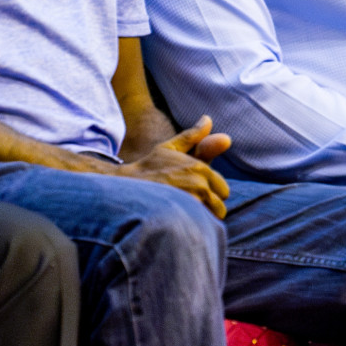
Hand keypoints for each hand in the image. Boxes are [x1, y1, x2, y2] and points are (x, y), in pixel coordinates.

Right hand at [116, 115, 232, 217]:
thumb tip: (208, 118)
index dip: (212, 194)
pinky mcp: (181, 217)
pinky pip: (199, 226)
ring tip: (182, 214)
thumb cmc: (148, 168)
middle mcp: (199, 184)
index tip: (195, 194)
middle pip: (220, 206)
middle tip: (187, 204)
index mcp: (200, 168)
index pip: (223, 190)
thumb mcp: (170, 149)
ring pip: (211, 217)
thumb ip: (193, 136)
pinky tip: (178, 222)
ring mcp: (191, 202)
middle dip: (209, 207)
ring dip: (201, 218)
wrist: (122, 188)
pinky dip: (193, 227)